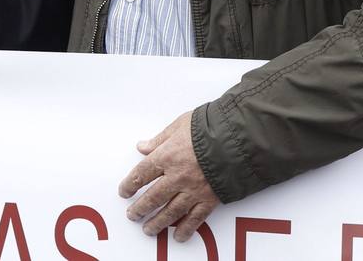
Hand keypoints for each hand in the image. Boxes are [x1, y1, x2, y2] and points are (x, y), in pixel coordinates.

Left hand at [119, 111, 219, 241]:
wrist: (238, 140)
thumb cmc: (209, 128)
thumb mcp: (179, 125)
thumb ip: (159, 139)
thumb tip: (142, 146)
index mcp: (166, 156)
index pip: (141, 174)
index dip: (129, 185)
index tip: (123, 192)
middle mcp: (177, 176)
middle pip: (153, 197)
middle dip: (140, 208)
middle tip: (132, 215)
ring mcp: (193, 190)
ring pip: (171, 211)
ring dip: (157, 222)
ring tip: (148, 229)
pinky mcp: (209, 199)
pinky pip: (195, 218)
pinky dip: (186, 229)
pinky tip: (178, 236)